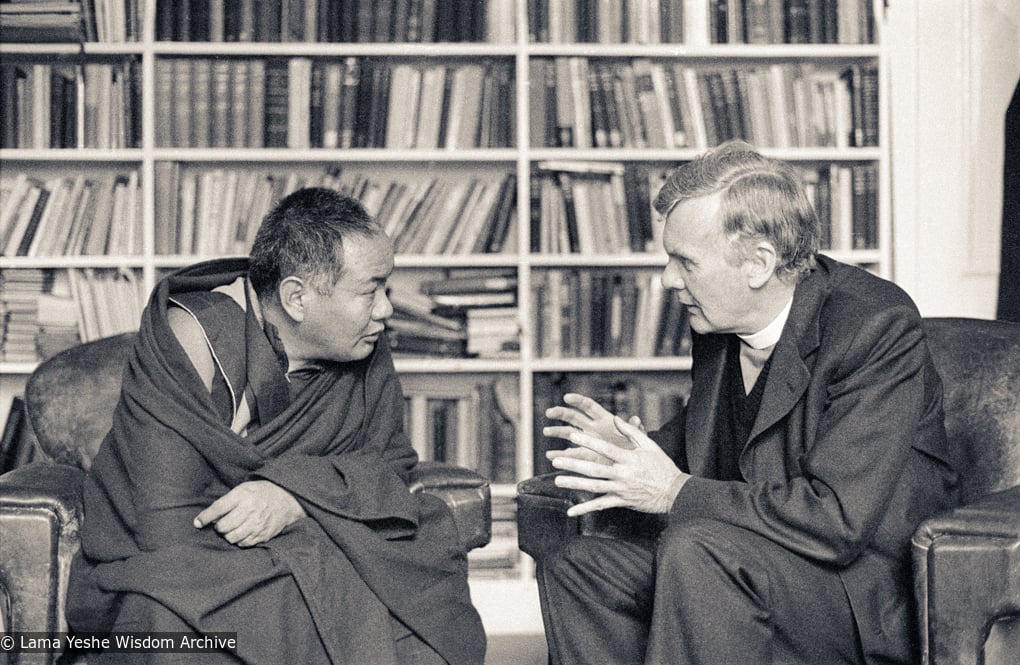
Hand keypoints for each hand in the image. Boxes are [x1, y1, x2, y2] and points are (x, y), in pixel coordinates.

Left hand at [194, 480, 305, 546]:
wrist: (287, 498)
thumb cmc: (261, 492)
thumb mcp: (244, 488)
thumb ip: (227, 501)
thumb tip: (206, 518)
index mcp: (243, 495)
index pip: (218, 508)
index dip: (205, 517)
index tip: (197, 523)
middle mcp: (250, 510)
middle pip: (223, 526)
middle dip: (219, 527)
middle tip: (222, 523)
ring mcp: (257, 524)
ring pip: (231, 538)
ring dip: (228, 535)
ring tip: (232, 529)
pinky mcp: (263, 534)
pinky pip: (243, 544)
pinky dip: (239, 540)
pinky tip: (242, 533)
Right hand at [544, 393, 643, 463]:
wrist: (634, 465)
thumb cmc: (636, 448)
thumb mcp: (637, 439)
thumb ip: (635, 429)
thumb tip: (636, 419)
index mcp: (604, 420)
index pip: (589, 406)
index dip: (578, 401)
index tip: (566, 397)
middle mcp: (593, 428)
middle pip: (574, 416)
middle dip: (561, 413)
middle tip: (549, 413)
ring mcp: (587, 441)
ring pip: (568, 433)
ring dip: (556, 431)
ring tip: (546, 431)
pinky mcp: (585, 455)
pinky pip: (570, 453)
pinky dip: (560, 454)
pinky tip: (550, 456)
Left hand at [548, 416, 688, 515]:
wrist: (674, 492)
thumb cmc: (662, 466)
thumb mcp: (650, 445)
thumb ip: (631, 432)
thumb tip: (616, 419)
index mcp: (629, 458)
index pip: (604, 449)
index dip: (588, 442)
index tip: (573, 436)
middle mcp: (622, 474)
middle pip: (594, 469)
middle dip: (573, 464)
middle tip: (556, 460)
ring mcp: (621, 489)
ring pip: (594, 487)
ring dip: (575, 484)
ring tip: (557, 480)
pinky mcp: (621, 501)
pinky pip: (600, 506)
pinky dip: (585, 509)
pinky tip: (571, 511)